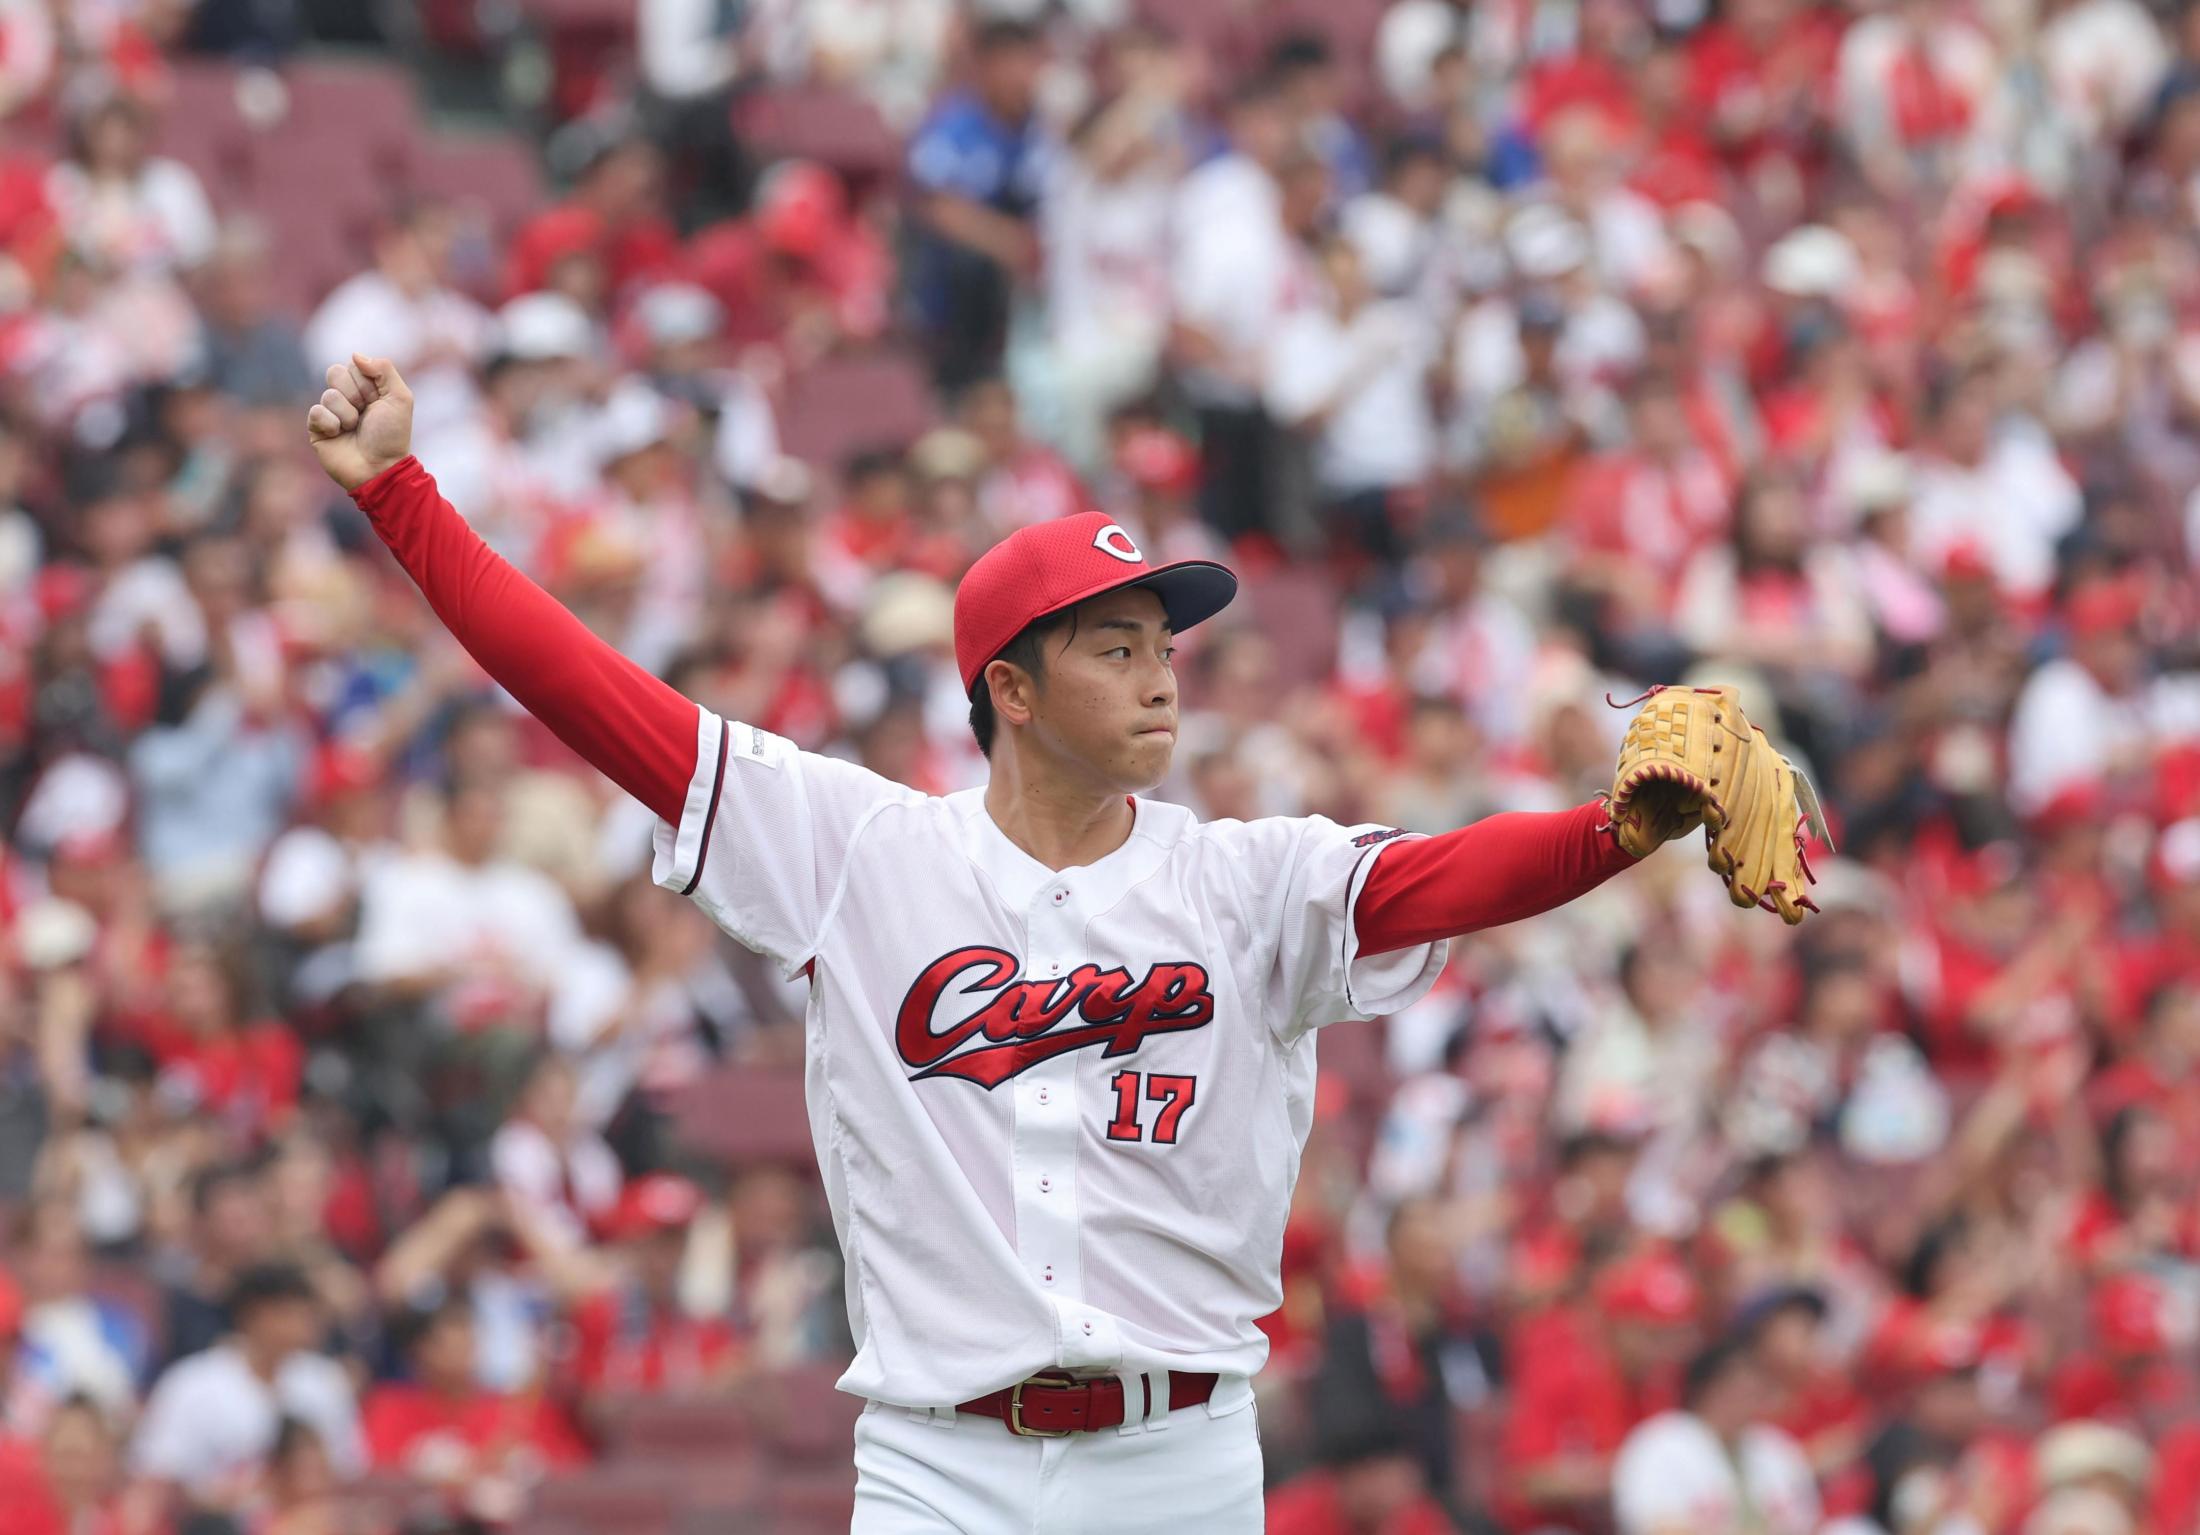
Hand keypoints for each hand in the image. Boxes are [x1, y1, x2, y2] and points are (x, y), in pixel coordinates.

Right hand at [306, 355, 414, 491]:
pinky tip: (339, 435)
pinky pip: (316, 412)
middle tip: (365, 414)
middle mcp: (347, 397)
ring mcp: (330, 412)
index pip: (353, 365)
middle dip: (354, 395)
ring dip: (347, 414)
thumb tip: (356, 355)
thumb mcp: (400, 398)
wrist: (379, 469)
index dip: (366, 383)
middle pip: (335, 373)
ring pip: (328, 395)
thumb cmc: (392, 436)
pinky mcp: (316, 428)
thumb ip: (384, 369)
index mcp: (366, 388)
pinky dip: (331, 424)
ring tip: (354, 429)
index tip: (377, 401)